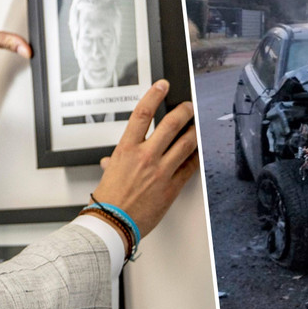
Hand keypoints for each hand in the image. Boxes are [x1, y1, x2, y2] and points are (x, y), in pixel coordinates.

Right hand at [90, 80, 198, 239]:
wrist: (113, 223)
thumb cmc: (108, 201)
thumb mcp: (109, 173)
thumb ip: (115, 162)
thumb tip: (112, 161)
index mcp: (126, 149)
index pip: (142, 112)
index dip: (154, 94)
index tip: (162, 85)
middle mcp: (145, 156)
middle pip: (171, 123)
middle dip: (184, 110)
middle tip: (188, 106)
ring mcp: (161, 171)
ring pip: (186, 143)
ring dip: (195, 131)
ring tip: (197, 125)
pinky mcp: (172, 186)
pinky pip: (190, 167)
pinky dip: (196, 156)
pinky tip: (198, 151)